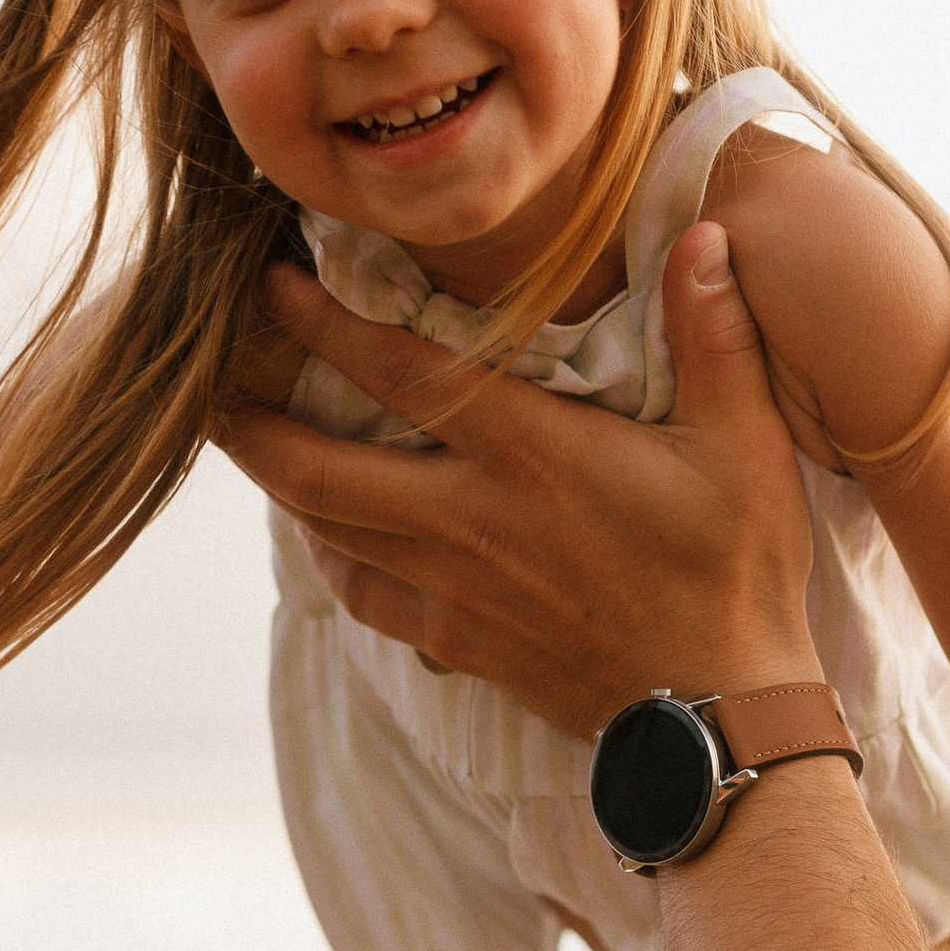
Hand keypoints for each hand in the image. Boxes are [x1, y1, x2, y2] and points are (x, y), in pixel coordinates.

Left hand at [214, 221, 820, 735]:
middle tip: (206, 376)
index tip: (271, 284)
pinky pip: (362, 593)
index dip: (321, 323)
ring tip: (250, 438)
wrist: (720, 717)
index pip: (397, 372)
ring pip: (326, 528)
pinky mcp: (457, 641)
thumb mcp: (743, 444)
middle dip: (246, 418)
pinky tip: (327, 534)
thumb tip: (707, 234)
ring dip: (279, 481)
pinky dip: (330, 555)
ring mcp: (453, 588)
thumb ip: (714, 336)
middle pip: (315, 466)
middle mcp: (468, 518)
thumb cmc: (737, 573)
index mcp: (529, 454)